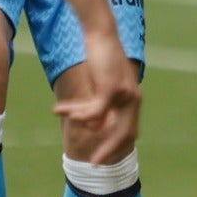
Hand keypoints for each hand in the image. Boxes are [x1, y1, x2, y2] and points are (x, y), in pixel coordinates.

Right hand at [53, 31, 141, 164]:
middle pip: (125, 134)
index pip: (130, 131)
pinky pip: (95, 111)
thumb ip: (102, 103)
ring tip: (63, 117)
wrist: (102, 32)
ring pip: (105, 123)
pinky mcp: (111, 88)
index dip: (117, 146)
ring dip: (81, 122)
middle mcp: (133, 99)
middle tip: (93, 163)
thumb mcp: (103, 83)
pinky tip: (65, 112)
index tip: (102, 156)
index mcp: (133, 100)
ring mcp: (124, 94)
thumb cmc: (101, 56)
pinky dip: (80, 114)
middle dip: (108, 150)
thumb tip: (94, 126)